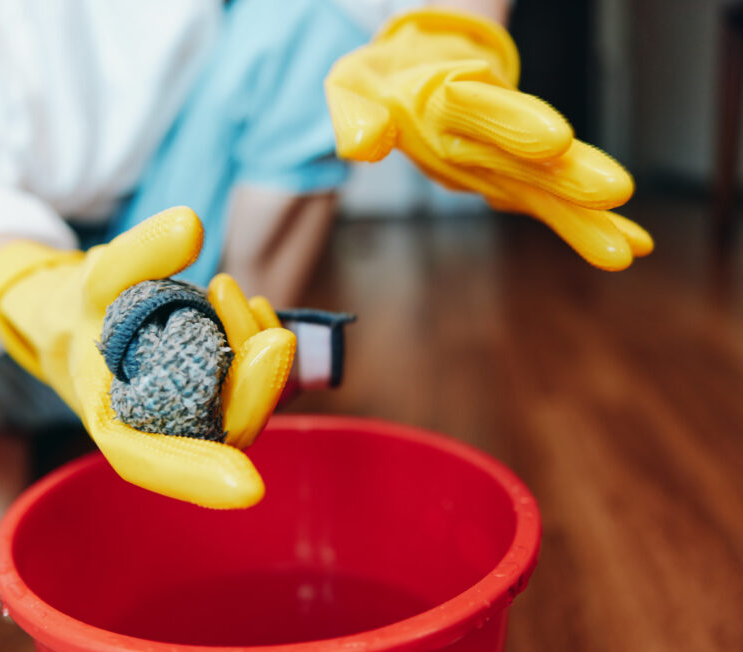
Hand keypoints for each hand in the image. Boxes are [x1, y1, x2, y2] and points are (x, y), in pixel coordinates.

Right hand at [0, 207, 294, 508]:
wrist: (77, 318)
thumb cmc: (80, 305)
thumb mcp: (95, 272)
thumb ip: (137, 252)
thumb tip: (191, 225)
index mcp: (109, 418)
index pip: (147, 459)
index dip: (195, 476)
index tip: (251, 488)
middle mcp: (155, 428)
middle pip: (215, 432)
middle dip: (254, 393)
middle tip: (275, 342)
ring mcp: (189, 415)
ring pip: (240, 406)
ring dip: (257, 358)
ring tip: (236, 294)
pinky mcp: (213, 396)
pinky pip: (247, 384)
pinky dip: (258, 348)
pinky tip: (255, 307)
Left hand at [325, 8, 652, 269]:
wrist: (417, 68)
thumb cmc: (383, 80)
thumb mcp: (354, 87)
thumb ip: (357, 114)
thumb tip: (362, 145)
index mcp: (445, 99)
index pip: (481, 109)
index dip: (515, 124)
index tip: (555, 140)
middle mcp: (484, 131)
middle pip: (528, 153)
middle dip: (569, 175)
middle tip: (615, 191)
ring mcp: (502, 157)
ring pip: (545, 186)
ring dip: (584, 215)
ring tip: (625, 248)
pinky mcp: (508, 181)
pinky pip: (546, 204)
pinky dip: (582, 224)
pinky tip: (632, 244)